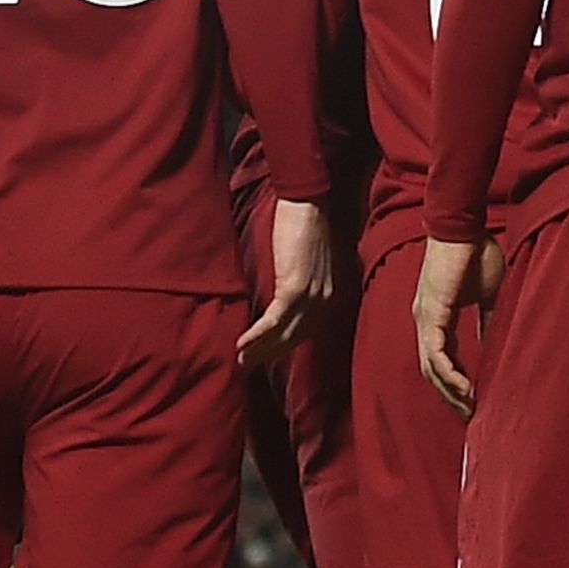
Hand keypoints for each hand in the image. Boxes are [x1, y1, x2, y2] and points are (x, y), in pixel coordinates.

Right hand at [241, 195, 339, 363]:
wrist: (306, 203)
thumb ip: (299, 281)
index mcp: (328, 294)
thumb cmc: (303, 225)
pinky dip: (257, 334)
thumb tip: (281, 296)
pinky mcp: (294, 288)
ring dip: (260, 349)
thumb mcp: (305, 260)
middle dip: (269, 354)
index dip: (283, 346)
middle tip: (247, 365)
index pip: (305, 331)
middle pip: (295, 337)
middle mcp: (324, 300)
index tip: (263, 356)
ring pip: (284, 333)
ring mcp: (311, 296)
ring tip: (241, 359)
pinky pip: (274, 320)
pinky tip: (242, 343)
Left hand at [410, 237, 484, 413]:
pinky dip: (450, 374)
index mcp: (435, 317)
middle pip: (432, 371)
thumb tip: (495, 346)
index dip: (456, 383)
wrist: (465, 225)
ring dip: (451, 392)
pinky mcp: (431, 313)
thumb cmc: (476, 252)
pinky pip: (436, 354)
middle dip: (452, 397)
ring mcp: (424, 318)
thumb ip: (487, 322)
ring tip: (471, 410)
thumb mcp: (487, 295)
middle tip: (472, 417)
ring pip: (431, 368)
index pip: (441, 360)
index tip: (474, 402)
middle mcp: (424, 320)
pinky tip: (466, 389)